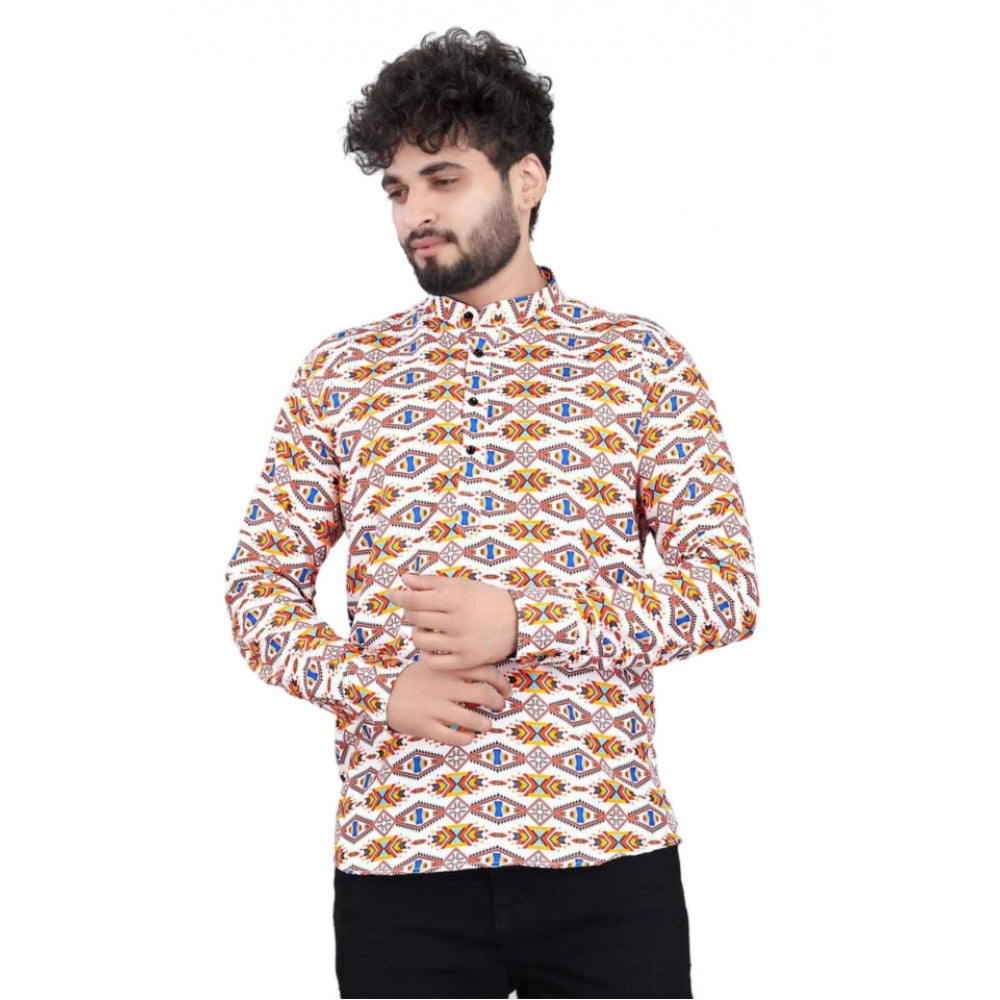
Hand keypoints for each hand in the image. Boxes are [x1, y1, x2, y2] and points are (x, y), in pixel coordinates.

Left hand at [386, 572, 517, 671]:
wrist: (517, 621)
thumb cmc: (485, 599)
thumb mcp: (462, 585)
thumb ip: (431, 582)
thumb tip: (404, 580)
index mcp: (456, 599)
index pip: (415, 600)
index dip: (400, 597)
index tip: (393, 594)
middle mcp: (457, 621)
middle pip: (416, 618)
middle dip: (409, 613)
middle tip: (414, 610)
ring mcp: (461, 643)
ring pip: (420, 640)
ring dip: (417, 632)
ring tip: (426, 628)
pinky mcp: (466, 661)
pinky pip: (433, 662)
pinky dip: (426, 654)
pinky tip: (431, 646)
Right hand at [386, 657, 512, 745]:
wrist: (384, 693)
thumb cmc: (416, 679)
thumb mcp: (436, 665)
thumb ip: (458, 667)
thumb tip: (491, 673)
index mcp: (449, 669)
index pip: (487, 671)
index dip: (502, 683)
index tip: (506, 691)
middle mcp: (444, 687)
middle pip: (484, 695)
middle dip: (497, 703)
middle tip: (498, 706)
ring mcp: (435, 707)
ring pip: (473, 719)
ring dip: (485, 723)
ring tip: (485, 724)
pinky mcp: (426, 726)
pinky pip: (454, 737)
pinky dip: (466, 738)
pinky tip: (468, 736)